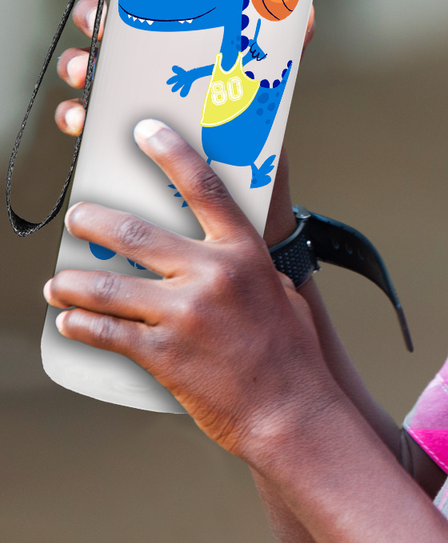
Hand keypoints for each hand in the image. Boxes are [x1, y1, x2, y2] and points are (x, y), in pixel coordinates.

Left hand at [44, 119, 346, 455]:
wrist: (290, 411)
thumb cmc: (292, 354)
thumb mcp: (281, 293)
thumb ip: (250, 268)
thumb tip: (230, 256)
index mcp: (244, 254)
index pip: (203, 188)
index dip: (172, 153)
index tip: (146, 131)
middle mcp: (212, 276)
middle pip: (137, 235)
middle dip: (96, 223)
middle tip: (79, 219)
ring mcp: (183, 314)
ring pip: (108, 286)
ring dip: (74, 282)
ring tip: (60, 281)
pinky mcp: (162, 353)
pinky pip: (106, 332)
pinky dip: (81, 325)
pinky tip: (70, 321)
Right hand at [54, 0, 316, 135]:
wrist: (251, 160)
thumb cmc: (258, 100)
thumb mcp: (275, 59)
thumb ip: (290, 28)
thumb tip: (300, 1)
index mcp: (182, 21)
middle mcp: (151, 47)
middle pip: (105, 15)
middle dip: (92, 15)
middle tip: (101, 25)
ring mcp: (133, 82)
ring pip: (86, 60)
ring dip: (77, 61)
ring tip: (87, 71)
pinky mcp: (123, 121)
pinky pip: (85, 112)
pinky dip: (75, 113)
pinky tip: (82, 118)